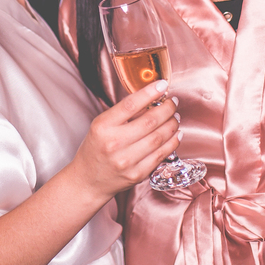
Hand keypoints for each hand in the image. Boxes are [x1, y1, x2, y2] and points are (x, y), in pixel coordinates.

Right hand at [71, 81, 180, 200]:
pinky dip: (172, 142)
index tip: (162, 85)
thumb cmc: (96, 148)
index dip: (149, 93)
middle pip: (150, 121)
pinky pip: (161, 155)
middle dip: (167, 109)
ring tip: (175, 117)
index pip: (130, 105)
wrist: (88, 180)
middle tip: (172, 102)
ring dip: (172, 124)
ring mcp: (126, 160)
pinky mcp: (137, 174)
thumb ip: (123, 113)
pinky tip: (176, 134)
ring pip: (159, 137)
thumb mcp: (101, 125)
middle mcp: (114, 143)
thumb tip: (151, 99)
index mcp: (103, 127)